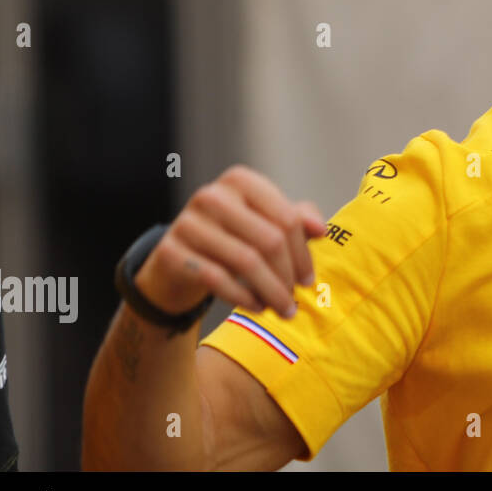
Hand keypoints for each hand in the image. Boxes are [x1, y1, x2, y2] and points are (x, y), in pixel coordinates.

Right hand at [133, 165, 325, 318]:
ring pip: (246, 261)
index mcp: (241, 181)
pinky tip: (257, 307)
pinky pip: (217, 279)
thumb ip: (298, 220)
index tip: (309, 280)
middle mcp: (212, 195)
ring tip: (283, 309)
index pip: (287, 218)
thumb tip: (321, 229)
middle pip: (269, 240)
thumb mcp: (266, 223)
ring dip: (271, 291)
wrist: (179, 260)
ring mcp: (188, 221)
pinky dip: (243, 297)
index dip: (303, 253)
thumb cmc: (234, 238)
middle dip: (288, 276)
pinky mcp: (170, 250)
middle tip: (296, 299)